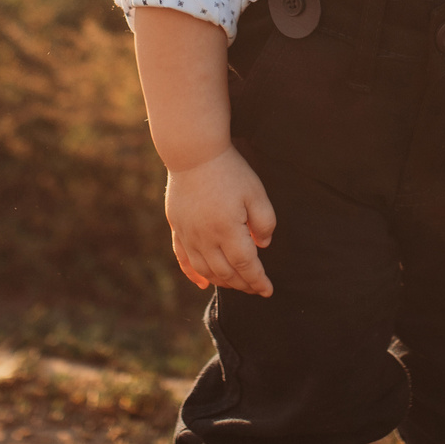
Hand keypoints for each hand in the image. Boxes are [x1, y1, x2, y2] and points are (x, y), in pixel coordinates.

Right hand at [165, 147, 277, 295]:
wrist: (193, 152)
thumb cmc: (230, 171)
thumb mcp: (256, 193)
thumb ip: (265, 222)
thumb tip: (262, 246)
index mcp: (228, 231)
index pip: (246, 266)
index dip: (258, 281)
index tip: (268, 290)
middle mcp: (205, 238)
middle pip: (226, 272)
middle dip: (243, 284)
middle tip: (255, 288)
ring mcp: (188, 234)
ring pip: (205, 270)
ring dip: (222, 282)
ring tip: (236, 284)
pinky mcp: (176, 227)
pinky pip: (183, 258)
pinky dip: (193, 274)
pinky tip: (203, 283)